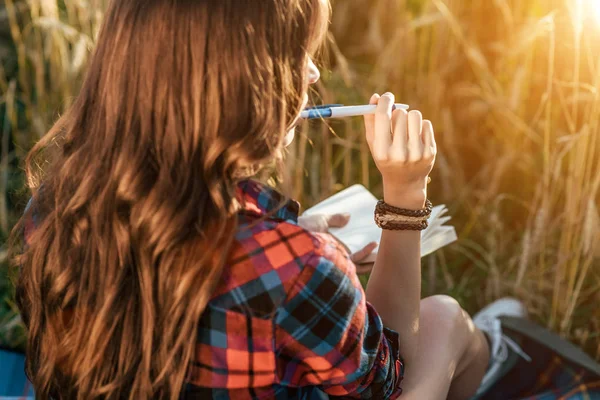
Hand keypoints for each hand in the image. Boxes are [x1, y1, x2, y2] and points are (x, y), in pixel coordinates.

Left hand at [297, 213, 377, 262]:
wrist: (293, 238)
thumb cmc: (302, 230)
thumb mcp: (320, 220)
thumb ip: (334, 219)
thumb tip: (348, 216)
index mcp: (327, 248)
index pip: (345, 248)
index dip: (356, 244)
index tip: (367, 234)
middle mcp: (332, 257)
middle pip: (353, 258)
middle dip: (366, 253)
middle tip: (378, 241)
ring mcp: (336, 262)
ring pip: (358, 263)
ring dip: (371, 256)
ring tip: (382, 245)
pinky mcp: (339, 264)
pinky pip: (356, 261)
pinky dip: (366, 253)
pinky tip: (375, 244)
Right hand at [364, 93, 436, 208]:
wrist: (405, 182)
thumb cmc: (386, 158)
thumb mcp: (374, 143)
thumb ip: (372, 120)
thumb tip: (375, 96)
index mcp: (382, 152)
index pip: (383, 117)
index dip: (384, 102)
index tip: (386, 96)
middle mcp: (399, 153)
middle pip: (400, 114)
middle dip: (396, 113)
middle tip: (395, 121)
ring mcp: (417, 153)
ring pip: (415, 115)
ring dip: (409, 117)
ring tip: (406, 128)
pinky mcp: (430, 151)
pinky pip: (426, 123)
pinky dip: (420, 126)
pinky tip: (415, 137)